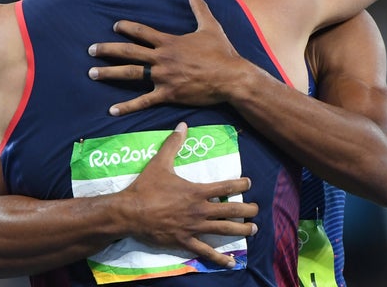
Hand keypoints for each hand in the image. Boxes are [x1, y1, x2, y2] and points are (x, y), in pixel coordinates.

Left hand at [89, 0, 249, 114]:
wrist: (231, 77)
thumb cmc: (222, 52)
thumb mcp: (210, 25)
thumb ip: (198, 7)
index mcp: (169, 41)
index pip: (141, 32)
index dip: (126, 27)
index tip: (114, 26)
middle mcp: (162, 58)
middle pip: (128, 52)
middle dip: (107, 50)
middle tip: (90, 50)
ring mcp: (163, 77)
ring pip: (130, 74)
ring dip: (109, 73)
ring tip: (92, 73)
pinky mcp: (168, 94)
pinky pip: (143, 101)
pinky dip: (127, 106)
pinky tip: (112, 110)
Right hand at [117, 122, 257, 267]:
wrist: (130, 212)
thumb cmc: (146, 187)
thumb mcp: (160, 162)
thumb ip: (173, 144)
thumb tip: (183, 125)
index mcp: (196, 191)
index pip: (225, 187)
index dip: (240, 185)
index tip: (249, 183)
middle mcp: (199, 210)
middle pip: (231, 211)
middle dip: (247, 210)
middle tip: (256, 209)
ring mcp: (194, 228)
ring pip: (224, 231)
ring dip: (242, 230)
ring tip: (253, 229)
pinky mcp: (185, 241)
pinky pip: (206, 251)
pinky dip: (220, 258)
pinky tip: (231, 262)